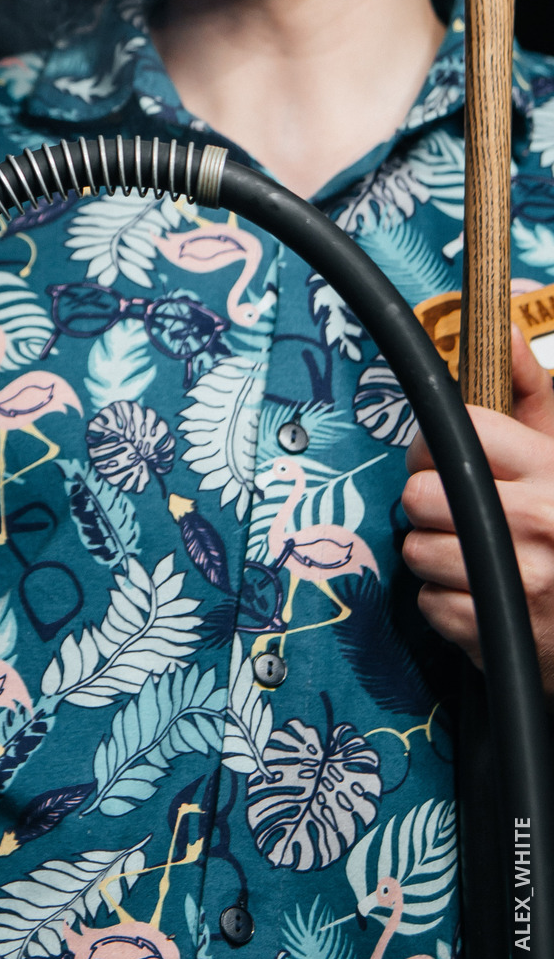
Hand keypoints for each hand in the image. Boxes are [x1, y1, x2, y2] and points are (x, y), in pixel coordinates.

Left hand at [403, 324, 553, 689]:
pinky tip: (480, 595)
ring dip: (435, 556)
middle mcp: (536, 521)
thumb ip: (532, 394)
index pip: (461, 431)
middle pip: (422, 494)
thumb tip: (504, 330)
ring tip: (474, 557)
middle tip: (454, 512)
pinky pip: (429, 602)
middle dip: (428, 504)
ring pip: (417, 550)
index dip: (434, 444)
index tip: (440, 459)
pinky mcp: (497, 629)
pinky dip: (447, 604)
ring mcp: (518, 579)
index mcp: (551, 472)